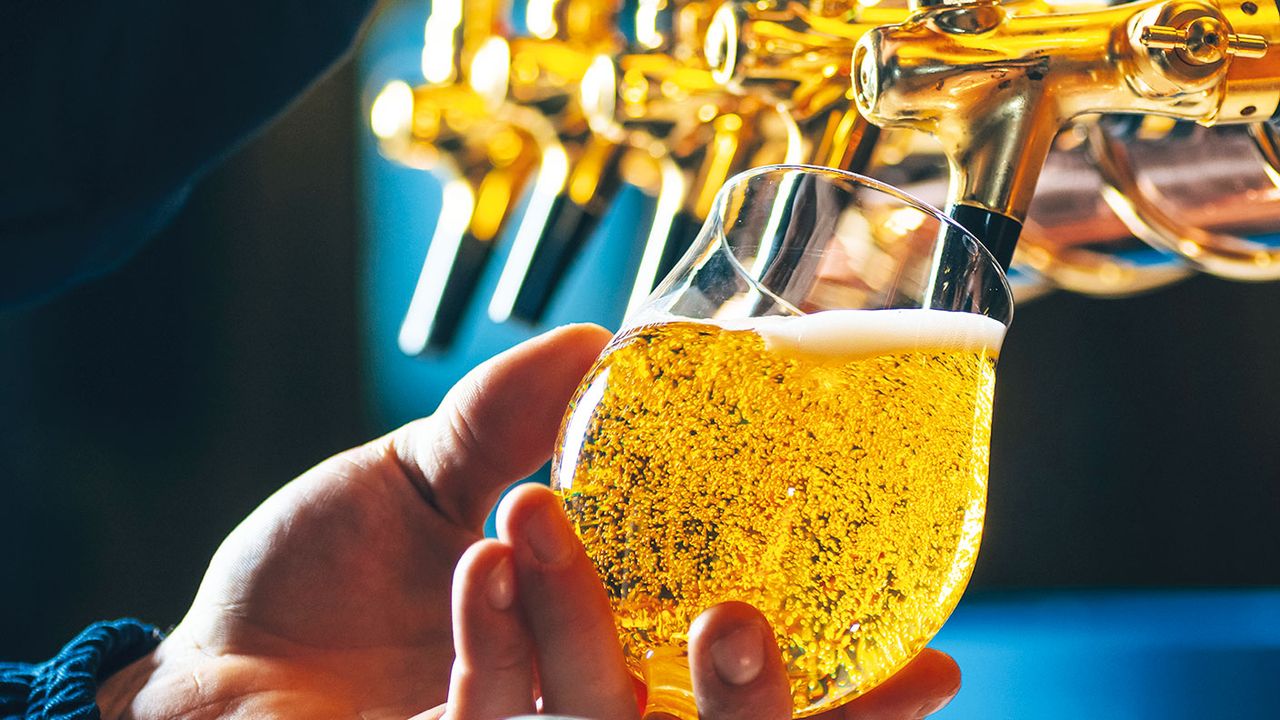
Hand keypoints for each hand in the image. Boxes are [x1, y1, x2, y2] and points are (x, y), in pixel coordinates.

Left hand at [97, 324, 958, 718]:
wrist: (217, 669)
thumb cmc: (326, 582)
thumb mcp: (422, 484)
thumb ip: (506, 424)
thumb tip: (596, 337)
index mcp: (613, 665)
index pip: (747, 697)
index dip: (849, 693)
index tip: (936, 656)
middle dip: (757, 698)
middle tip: (746, 609)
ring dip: (588, 629)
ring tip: (537, 522)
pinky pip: (501, 719)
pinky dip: (500, 637)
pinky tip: (484, 551)